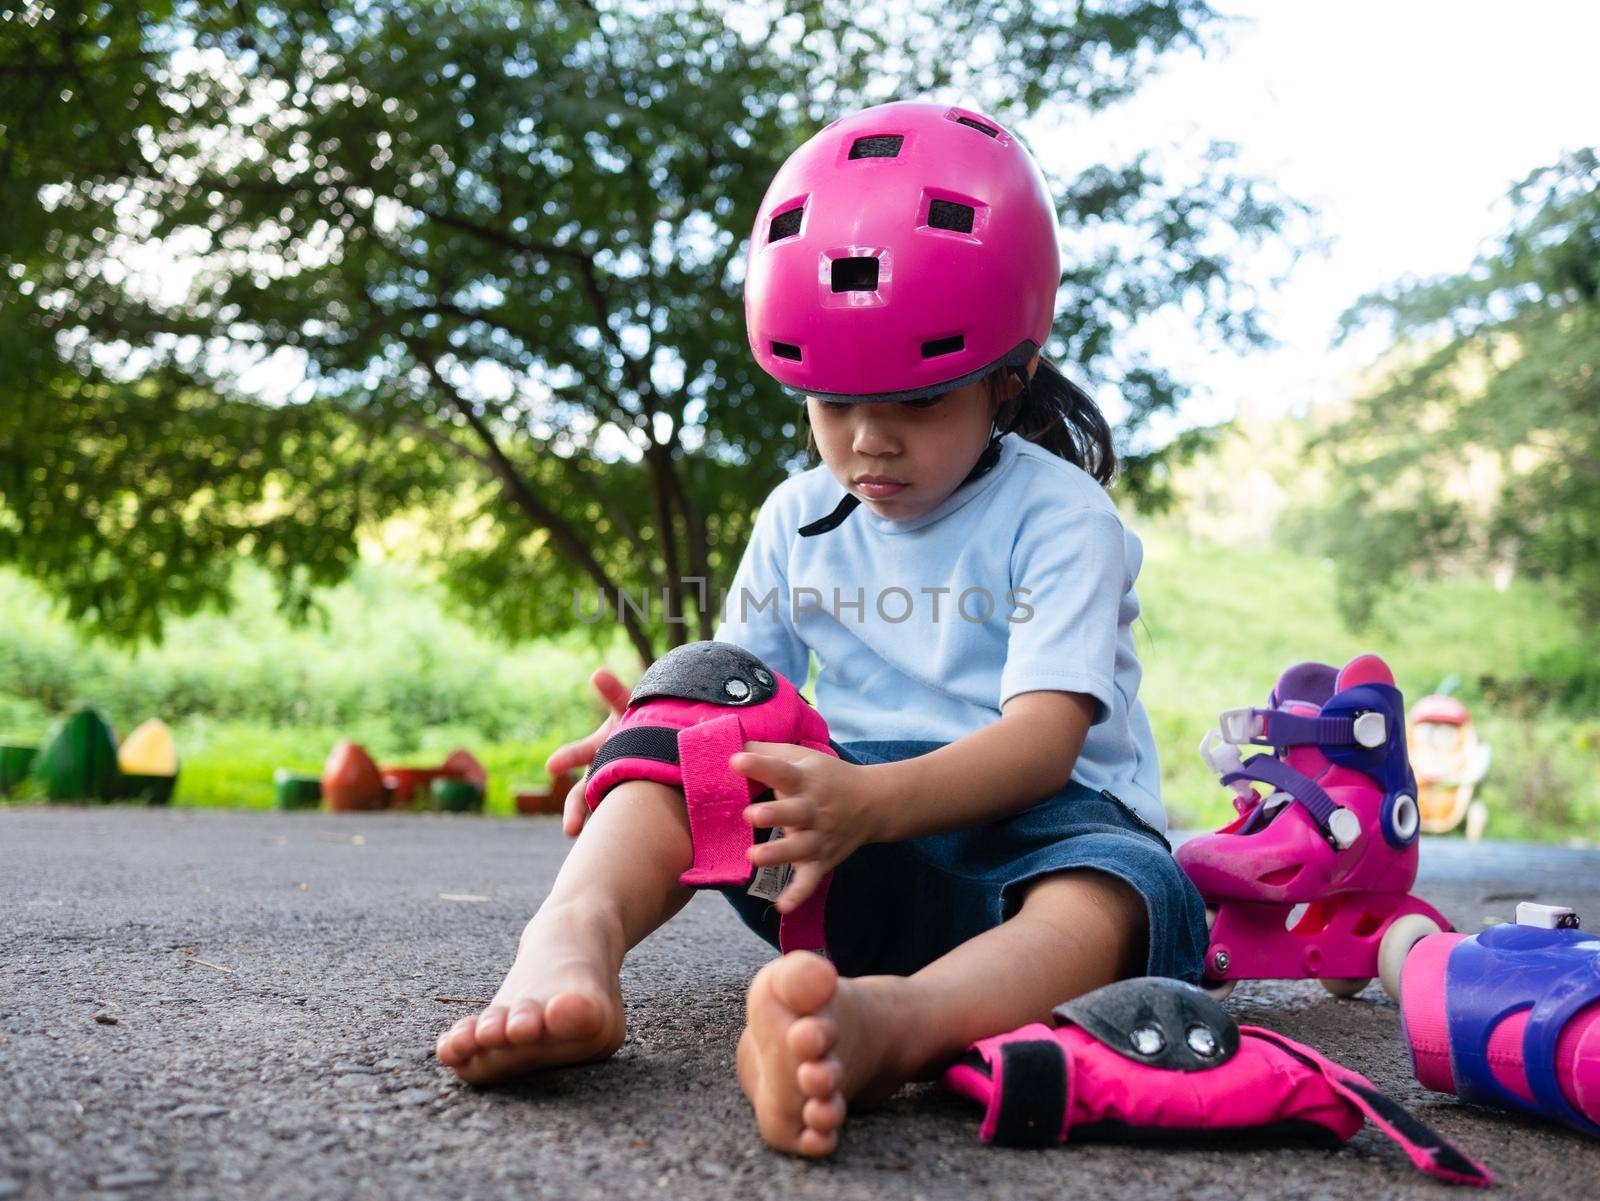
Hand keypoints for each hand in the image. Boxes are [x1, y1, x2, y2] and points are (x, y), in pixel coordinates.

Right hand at [544, 668, 632, 837]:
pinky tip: (633, 852)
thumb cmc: (641, 718)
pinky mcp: (641, 799)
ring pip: (606, 810)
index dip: (567, 759)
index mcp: (601, 749)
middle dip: (578, 812)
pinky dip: (633, 834)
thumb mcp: (628, 705)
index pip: (579, 754)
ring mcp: (620, 786)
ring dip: (596, 824)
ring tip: (590, 845)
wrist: (666, 733)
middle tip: (572, 830)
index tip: (551, 767)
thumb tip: (597, 672)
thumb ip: (614, 692)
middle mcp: (605, 772)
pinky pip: (638, 818)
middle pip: (586, 794)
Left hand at [729, 742, 875, 913]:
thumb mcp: (802, 757)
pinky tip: (781, 906)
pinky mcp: (821, 861)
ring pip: (799, 848)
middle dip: (774, 814)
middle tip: (750, 814)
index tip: (735, 760)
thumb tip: (730, 742)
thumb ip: (767, 752)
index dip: (759, 765)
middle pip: (794, 812)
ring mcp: (819, 838)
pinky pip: (810, 881)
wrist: (873, 803)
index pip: (781, 770)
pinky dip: (798, 894)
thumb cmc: (826, 777)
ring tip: (753, 856)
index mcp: (805, 780)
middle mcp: (813, 809)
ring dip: (778, 853)